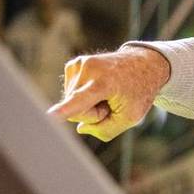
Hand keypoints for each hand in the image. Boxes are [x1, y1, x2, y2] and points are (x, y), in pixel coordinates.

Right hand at [47, 46, 170, 141]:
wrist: (144, 64)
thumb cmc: (139, 92)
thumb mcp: (131, 117)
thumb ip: (106, 130)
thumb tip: (80, 128)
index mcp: (105, 83)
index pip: (81, 100)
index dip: (64, 109)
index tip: (49, 116)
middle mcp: (89, 69)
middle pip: (76, 112)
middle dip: (92, 114)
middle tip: (111, 102)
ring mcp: (79, 64)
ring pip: (70, 102)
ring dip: (88, 103)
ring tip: (107, 93)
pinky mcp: (73, 64)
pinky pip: (70, 92)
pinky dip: (83, 94)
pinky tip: (98, 87)